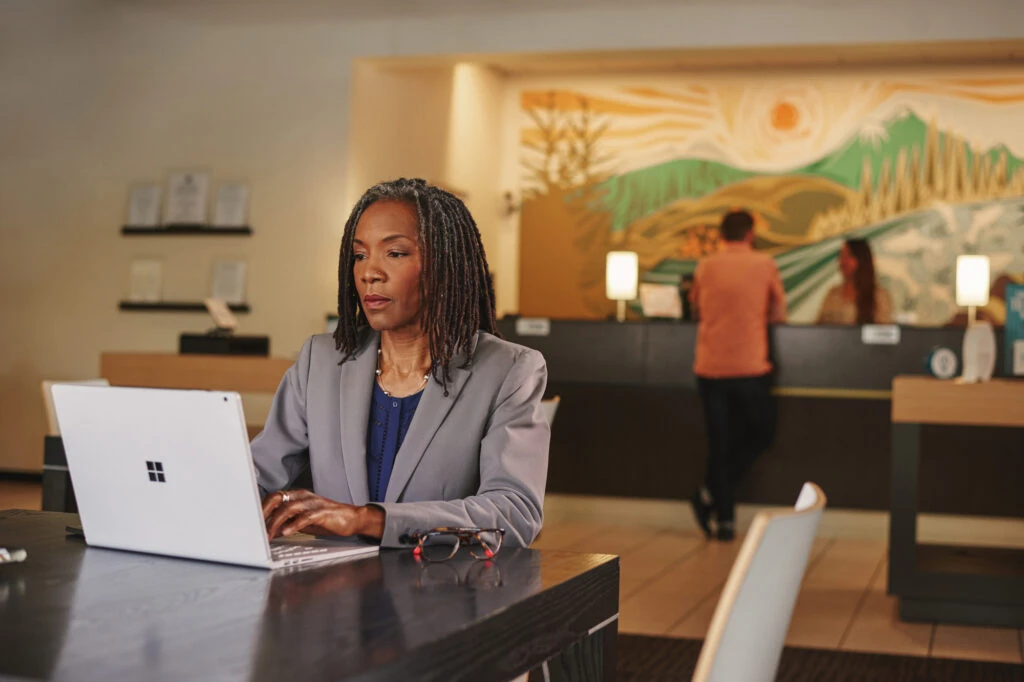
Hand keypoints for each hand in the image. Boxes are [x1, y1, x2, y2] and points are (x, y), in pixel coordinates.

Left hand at [262, 489, 384, 539]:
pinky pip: (305, 517)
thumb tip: (268, 530)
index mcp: (297, 496)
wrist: (351, 519)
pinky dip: (294, 524)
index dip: (261, 508)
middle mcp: (303, 496)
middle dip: (264, 512)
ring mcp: (313, 503)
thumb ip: (287, 522)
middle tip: (256, 527)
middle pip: (278, 498)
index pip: (274, 497)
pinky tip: (286, 532)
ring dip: (276, 522)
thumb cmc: (326, 519)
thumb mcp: (303, 520)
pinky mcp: (323, 512)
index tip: (251, 521)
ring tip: (269, 535)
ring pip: (289, 508)